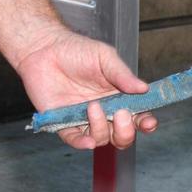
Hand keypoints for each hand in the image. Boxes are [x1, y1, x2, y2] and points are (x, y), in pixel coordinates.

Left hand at [16, 25, 157, 149]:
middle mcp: (104, 112)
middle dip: (126, 131)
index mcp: (118, 98)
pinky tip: (88, 140)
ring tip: (92, 106)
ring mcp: (84, 120)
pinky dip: (83, 143)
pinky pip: (76, 140)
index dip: (145, 123)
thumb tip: (144, 88)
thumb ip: (123, 74)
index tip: (148, 122)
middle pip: (122, 136)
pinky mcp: (63, 123)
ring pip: (102, 138)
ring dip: (101, 127)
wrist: (43, 48)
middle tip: (121, 114)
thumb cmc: (75, 50)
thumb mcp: (105, 57)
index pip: (137, 118)